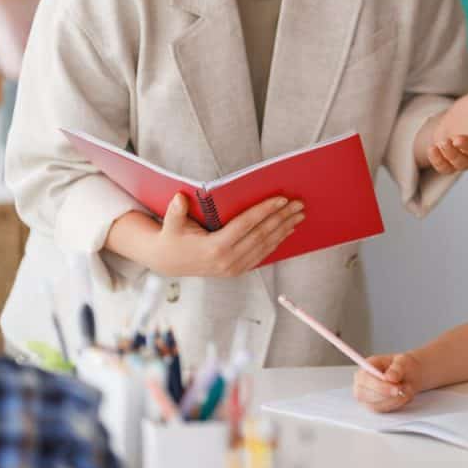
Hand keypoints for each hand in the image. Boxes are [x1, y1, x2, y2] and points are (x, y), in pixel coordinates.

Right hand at [145, 193, 303, 277]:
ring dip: (284, 229)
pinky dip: (277, 241)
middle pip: (261, 235)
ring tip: (299, 215)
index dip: (265, 211)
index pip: (246, 225)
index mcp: (214, 247)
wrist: (168, 262)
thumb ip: (175, 212)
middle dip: (282, 217)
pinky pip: (262, 254)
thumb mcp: (170, 225)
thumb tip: (179, 197)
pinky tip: (287, 229)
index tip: (282, 199)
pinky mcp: (238, 270)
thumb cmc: (172, 237)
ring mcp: (234, 268)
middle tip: (299, 204)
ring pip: (266, 246)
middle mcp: (227, 260)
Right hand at [352, 353, 421, 411]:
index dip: (378, 386)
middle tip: (403, 390)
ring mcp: (366, 397)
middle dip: (386, 395)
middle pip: (364, 395)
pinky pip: (383, 410)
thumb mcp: (403, 361)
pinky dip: (396, 404)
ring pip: (375, 405)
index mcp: (366, 367)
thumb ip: (397, 368)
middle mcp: (362, 383)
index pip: (364, 379)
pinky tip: (405, 395)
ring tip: (407, 388)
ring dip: (394, 400)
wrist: (409, 375)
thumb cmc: (403, 366)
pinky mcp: (374, 406)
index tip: (396, 388)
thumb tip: (389, 377)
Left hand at [421, 87, 467, 173]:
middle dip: (466, 146)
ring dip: (451, 154)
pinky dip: (438, 161)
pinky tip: (432, 149)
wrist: (454, 119)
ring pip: (461, 163)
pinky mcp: (451, 163)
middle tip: (455, 139)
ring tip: (442, 141)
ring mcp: (466, 158)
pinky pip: (446, 168)